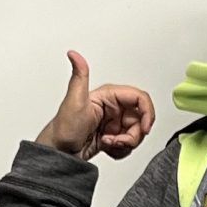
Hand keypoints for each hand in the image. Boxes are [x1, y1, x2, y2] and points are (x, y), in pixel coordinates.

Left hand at [35, 51, 155, 160]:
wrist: (59, 152)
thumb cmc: (64, 128)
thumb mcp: (74, 101)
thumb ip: (79, 75)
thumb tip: (74, 55)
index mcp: (109, 95)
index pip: (140, 99)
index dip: (147, 113)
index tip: (144, 129)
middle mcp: (113, 108)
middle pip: (141, 119)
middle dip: (133, 134)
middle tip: (117, 140)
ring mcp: (114, 123)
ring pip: (136, 133)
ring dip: (125, 143)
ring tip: (108, 143)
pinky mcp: (112, 136)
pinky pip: (128, 144)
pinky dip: (121, 150)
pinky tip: (106, 147)